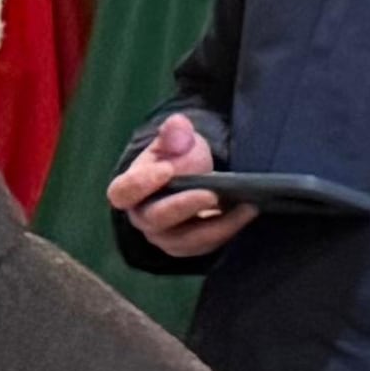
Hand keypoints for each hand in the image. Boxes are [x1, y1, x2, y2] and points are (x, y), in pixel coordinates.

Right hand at [108, 110, 253, 259]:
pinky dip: (228, 230)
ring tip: (245, 207)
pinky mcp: (189, 246)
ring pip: (185, 239)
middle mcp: (143, 217)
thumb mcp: (176, 142)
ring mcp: (165, 236)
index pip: (123, 192)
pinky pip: (206, 246)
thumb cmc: (177, 160)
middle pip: (155, 219)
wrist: (193, 180)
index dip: (142, 184)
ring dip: (216, 225)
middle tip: (212, 193)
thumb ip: (174, 134)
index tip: (167, 169)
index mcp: (129, 191)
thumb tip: (177, 124)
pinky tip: (246, 213)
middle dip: (184, 206)